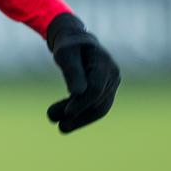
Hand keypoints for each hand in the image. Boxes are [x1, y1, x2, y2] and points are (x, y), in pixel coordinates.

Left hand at [45, 12, 120, 132]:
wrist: (76, 42)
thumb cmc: (69, 46)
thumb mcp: (65, 55)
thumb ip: (72, 72)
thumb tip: (77, 93)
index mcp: (104, 63)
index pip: (95, 88)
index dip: (82, 102)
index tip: (66, 113)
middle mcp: (113, 75)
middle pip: (98, 101)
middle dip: (78, 114)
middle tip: (57, 124)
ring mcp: (112, 84)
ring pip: (99, 108)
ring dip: (80, 119)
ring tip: (60, 127)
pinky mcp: (106, 92)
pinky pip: (97, 108)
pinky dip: (82, 116)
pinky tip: (66, 123)